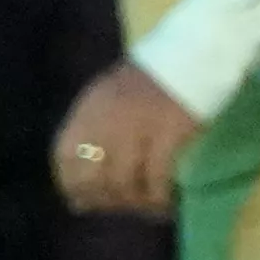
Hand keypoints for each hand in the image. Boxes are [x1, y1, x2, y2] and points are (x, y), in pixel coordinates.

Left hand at [50, 58, 199, 218]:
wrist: (194, 52)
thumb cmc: (152, 78)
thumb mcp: (108, 96)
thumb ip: (92, 130)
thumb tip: (83, 182)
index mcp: (89, 107)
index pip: (65, 158)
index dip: (72, 185)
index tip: (85, 201)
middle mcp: (106, 117)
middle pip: (93, 176)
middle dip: (106, 200)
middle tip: (125, 208)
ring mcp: (137, 125)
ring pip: (123, 182)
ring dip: (136, 203)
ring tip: (149, 208)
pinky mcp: (168, 131)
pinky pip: (156, 176)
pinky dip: (159, 196)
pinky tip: (166, 202)